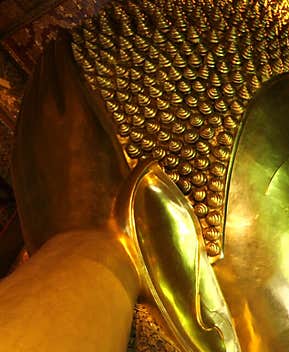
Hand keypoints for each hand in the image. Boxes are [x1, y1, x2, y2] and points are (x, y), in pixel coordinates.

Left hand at [11, 33, 130, 253]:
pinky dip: (26, 108)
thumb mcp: (136, 189)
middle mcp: (53, 128)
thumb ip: (137, 169)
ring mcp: (31, 146)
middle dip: (51, 62)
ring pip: (29, 100)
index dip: (67, 56)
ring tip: (43, 69)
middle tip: (56, 46)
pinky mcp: (21, 165)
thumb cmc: (118, 223)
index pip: (70, 76)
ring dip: (36, 81)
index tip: (68, 41)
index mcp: (85, 125)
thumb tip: (150, 162)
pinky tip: (30, 106)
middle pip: (46, 81)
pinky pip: (21, 125)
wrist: (83, 256)